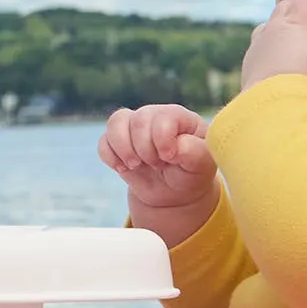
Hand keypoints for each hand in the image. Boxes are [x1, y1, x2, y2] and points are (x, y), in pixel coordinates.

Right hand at [98, 102, 217, 244]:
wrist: (174, 192)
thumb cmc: (192, 173)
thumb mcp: (202, 165)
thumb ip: (195, 152)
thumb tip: (176, 145)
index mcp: (179, 116)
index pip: (164, 117)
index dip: (163, 140)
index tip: (170, 157)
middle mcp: (155, 115)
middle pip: (138, 121)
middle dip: (145, 149)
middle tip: (157, 164)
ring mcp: (134, 127)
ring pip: (116, 123)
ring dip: (124, 150)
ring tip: (136, 165)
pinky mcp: (118, 141)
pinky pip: (104, 141)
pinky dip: (110, 157)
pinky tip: (123, 168)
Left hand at [241, 0, 306, 91]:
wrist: (274, 102)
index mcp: (295, 20)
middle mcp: (273, 25)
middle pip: (287, 6)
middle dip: (299, 14)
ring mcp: (258, 41)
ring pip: (271, 25)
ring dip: (282, 31)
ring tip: (296, 49)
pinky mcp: (249, 60)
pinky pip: (262, 45)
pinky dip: (271, 50)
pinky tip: (280, 65)